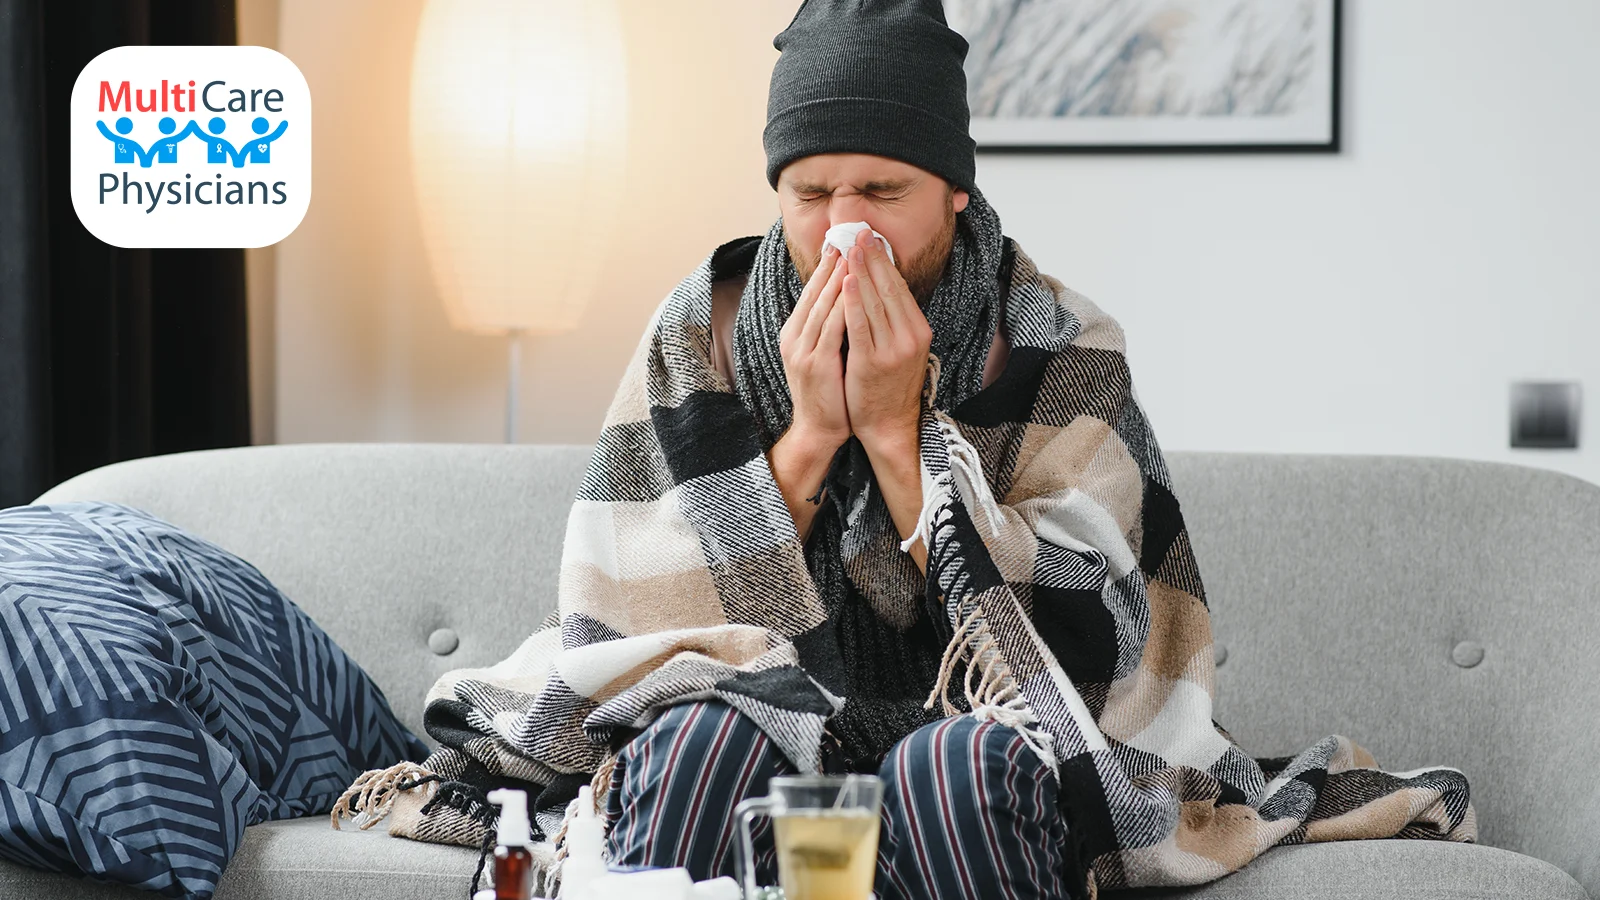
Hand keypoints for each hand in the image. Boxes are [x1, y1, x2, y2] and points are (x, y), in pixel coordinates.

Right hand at [778, 241, 852, 447]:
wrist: (818, 429)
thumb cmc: (827, 392)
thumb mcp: (822, 354)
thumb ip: (827, 328)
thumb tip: (843, 299)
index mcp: (794, 334)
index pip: (810, 293)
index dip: (825, 267)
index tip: (839, 243)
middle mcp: (794, 338)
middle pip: (814, 293)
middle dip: (832, 264)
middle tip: (847, 237)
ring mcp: (803, 351)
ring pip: (822, 306)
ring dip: (838, 278)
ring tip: (852, 253)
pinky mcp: (817, 364)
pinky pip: (832, 328)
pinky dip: (843, 305)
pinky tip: (854, 287)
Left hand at [839, 227, 931, 453]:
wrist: (888, 423)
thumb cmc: (890, 384)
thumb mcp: (902, 348)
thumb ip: (895, 320)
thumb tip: (883, 284)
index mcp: (919, 331)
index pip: (900, 288)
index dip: (885, 261)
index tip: (872, 239)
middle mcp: (910, 338)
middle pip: (889, 289)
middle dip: (872, 258)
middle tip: (859, 233)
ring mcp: (892, 350)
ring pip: (875, 302)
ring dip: (861, 272)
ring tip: (849, 248)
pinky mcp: (872, 362)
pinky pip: (861, 325)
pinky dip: (853, 301)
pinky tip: (846, 282)